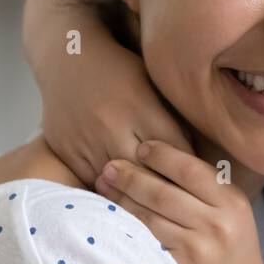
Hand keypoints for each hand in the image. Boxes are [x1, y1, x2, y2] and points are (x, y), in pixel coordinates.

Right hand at [42, 42, 191, 188]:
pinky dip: (107, 190)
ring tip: (152, 204)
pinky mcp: (66, 150)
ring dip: (135, 195)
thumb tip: (197, 156)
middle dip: (164, 187)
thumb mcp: (151, 84)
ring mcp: (87, 140)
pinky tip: (120, 194)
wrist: (68, 59)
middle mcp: (113, 125)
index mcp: (140, 106)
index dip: (187, 167)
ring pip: (118, 183)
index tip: (198, 179)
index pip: (174, 149)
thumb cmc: (119, 71)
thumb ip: (171, 118)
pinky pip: (91, 182)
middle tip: (179, 200)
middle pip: (146, 173)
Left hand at [97, 140, 263, 263]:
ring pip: (148, 217)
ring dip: (120, 200)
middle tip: (110, 166)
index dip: (161, 155)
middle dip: (131, 175)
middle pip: (163, 192)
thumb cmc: (232, 249)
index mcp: (233, 202)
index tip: (141, 148)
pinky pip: (144, 242)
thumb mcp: (233, 213)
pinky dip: (125, 227)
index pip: (190, 169)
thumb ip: (205, 187)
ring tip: (104, 186)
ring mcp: (198, 250)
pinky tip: (110, 217)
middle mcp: (218, 224)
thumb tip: (157, 155)